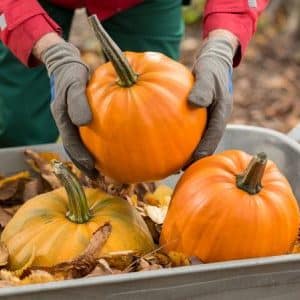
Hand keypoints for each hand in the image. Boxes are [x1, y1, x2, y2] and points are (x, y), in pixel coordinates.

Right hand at [34, 34, 96, 177]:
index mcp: (63, 119)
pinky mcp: (87, 118)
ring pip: (85, 144)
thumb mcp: (73, 84)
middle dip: (87, 164)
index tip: (91, 168)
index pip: (70, 144)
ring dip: (94, 157)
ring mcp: (77, 122)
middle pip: (77, 149)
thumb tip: (84, 122)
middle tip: (101, 177)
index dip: (79, 158)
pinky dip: (102, 143)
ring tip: (108, 169)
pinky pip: (94, 134)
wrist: (69, 64)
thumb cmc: (71, 73)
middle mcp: (70, 124)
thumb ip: (77, 101)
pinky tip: (116, 148)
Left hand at [185, 30, 237, 167]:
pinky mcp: (198, 115)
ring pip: (198, 137)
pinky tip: (166, 141)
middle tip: (179, 169)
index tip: (193, 161)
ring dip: (187, 149)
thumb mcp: (208, 74)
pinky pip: (190, 129)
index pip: (214, 135)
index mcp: (221, 112)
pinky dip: (181, 137)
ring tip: (172, 162)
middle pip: (206, 141)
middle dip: (195, 156)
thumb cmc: (211, 67)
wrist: (213, 60)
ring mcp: (207, 118)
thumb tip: (194, 103)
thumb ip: (203, 88)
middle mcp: (215, 118)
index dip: (204, 150)